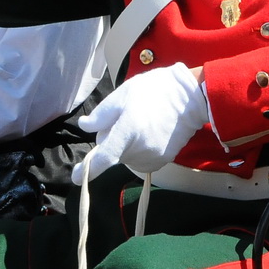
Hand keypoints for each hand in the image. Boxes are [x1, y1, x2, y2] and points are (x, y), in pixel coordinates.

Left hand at [72, 63, 207, 183]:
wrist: (191, 96)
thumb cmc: (155, 90)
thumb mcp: (124, 94)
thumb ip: (102, 114)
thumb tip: (86, 126)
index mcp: (127, 132)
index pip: (103, 158)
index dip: (88, 169)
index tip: (76, 178)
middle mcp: (139, 150)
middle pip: (114, 153)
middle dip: (113, 139)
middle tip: (126, 117)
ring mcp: (153, 157)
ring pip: (128, 156)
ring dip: (128, 145)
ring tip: (142, 122)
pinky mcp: (164, 160)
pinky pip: (142, 158)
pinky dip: (141, 148)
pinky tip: (151, 130)